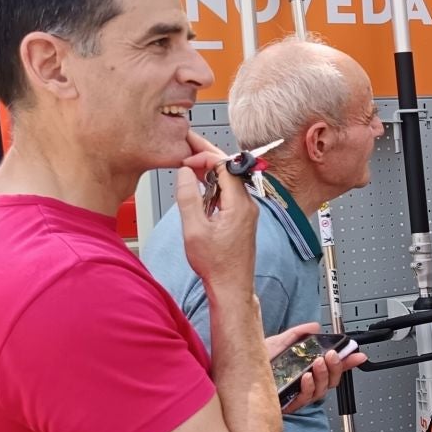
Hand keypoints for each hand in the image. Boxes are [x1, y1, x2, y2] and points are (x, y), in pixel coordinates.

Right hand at [175, 131, 257, 292]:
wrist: (231, 287)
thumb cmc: (216, 265)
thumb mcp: (194, 230)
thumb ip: (188, 198)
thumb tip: (183, 173)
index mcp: (240, 205)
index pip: (225, 165)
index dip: (204, 155)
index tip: (185, 156)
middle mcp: (248, 205)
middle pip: (228, 169)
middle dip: (206, 155)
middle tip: (187, 144)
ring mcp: (246, 211)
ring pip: (228, 180)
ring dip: (208, 171)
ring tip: (188, 163)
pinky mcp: (242, 218)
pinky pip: (228, 193)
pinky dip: (212, 186)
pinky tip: (199, 186)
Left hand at [266, 324, 365, 412]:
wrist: (237, 370)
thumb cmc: (257, 362)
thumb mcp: (280, 342)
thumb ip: (298, 334)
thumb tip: (314, 327)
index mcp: (307, 370)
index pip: (333, 368)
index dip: (348, 363)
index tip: (358, 355)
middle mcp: (305, 384)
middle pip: (331, 381)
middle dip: (336, 367)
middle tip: (332, 355)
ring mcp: (297, 395)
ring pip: (321, 391)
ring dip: (323, 376)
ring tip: (318, 363)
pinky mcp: (288, 403)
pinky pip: (304, 399)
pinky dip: (308, 387)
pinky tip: (306, 377)